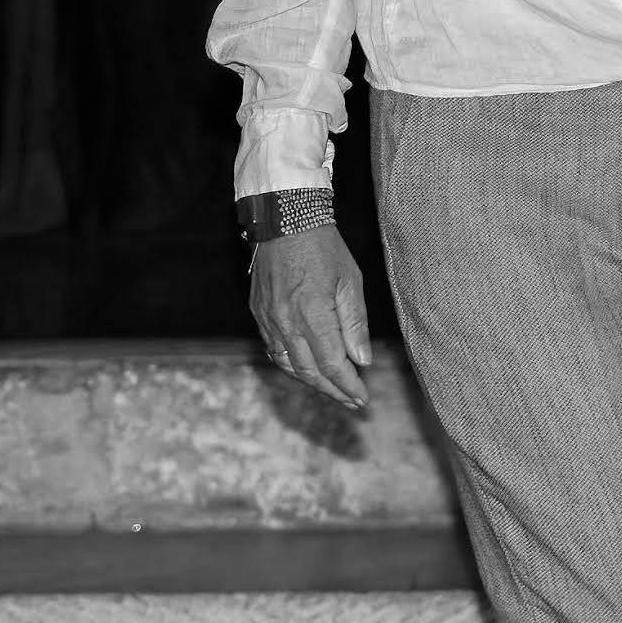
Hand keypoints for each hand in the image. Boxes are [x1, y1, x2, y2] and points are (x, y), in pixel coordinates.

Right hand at [247, 218, 371, 411]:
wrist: (285, 220)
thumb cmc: (324, 247)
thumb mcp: (350, 281)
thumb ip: (355, 324)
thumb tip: (363, 360)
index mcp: (312, 313)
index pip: (331, 364)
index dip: (347, 386)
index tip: (362, 399)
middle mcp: (286, 321)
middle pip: (310, 371)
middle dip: (333, 390)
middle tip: (353, 401)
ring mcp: (268, 319)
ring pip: (289, 364)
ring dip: (313, 382)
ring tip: (334, 390)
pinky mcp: (259, 313)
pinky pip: (275, 350)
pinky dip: (292, 365)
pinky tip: (307, 369)